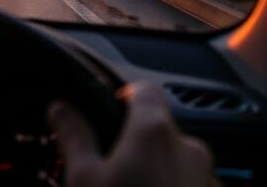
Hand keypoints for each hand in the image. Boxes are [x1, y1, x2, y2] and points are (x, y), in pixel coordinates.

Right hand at [48, 81, 217, 186]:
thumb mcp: (83, 180)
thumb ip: (73, 136)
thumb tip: (60, 109)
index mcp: (153, 130)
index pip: (142, 88)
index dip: (121, 95)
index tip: (106, 110)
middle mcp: (189, 148)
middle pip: (158, 128)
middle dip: (133, 143)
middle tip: (106, 168)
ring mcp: (207, 178)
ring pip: (174, 161)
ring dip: (153, 170)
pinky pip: (188, 185)